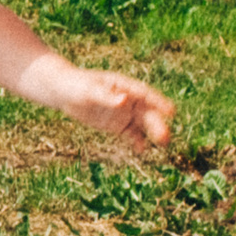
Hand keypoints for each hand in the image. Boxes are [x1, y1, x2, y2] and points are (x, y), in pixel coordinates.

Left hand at [56, 69, 176, 150]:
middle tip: (165, 138)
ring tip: (162, 144)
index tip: (171, 112)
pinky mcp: (117, 124)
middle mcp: (129, 99)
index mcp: (124, 86)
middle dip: (157, 124)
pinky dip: (137, 141)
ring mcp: (124, 112)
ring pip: (143, 123)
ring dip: (153, 133)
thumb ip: (106, 96)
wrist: (64, 92)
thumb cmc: (76, 85)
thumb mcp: (89, 90)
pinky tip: (141, 150)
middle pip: (147, 112)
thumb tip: (124, 100)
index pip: (146, 94)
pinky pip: (131, 133)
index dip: (159, 103)